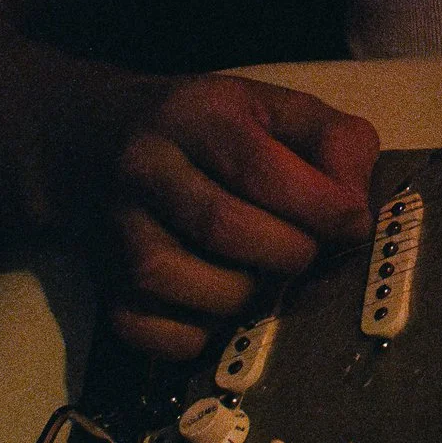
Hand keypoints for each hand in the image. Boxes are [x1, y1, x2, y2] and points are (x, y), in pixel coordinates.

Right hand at [96, 73, 380, 357]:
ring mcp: (116, 233)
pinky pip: (159, 334)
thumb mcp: (271, 108)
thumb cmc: (204, 129)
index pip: (261, 169)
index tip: (352, 223)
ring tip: (262, 274)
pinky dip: (203, 334)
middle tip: (307, 252)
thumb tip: (355, 208)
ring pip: (192, 287)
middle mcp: (145, 170)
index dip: (321, 206)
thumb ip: (333, 142)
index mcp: (194, 116)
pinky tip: (216, 303)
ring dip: (250, 296)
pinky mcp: (103, 287)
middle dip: (290, 253)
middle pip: (227, 230)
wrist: (86, 142)